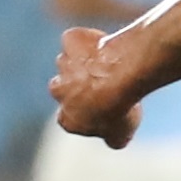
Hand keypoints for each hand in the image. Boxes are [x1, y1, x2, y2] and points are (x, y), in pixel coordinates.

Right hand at [50, 26, 142, 145]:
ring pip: (68, 62)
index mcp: (66, 119)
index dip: (85, 112)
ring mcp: (63, 65)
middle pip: (62, 88)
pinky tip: (104, 46)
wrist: (122, 75)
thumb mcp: (122, 135)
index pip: (69, 118)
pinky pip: (75, 40)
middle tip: (104, 84)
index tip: (102, 108)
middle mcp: (58, 92)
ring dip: (83, 63)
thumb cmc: (122, 107)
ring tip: (109, 65)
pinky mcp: (70, 42)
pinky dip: (86, 41)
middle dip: (78, 86)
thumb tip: (115, 141)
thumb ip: (114, 139)